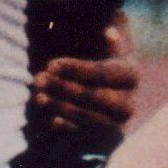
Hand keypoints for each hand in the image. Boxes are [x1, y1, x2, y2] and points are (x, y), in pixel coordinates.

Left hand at [31, 12, 139, 131]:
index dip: (75, 69)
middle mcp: (127, 101)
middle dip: (64, 88)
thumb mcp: (112, 41)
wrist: (116, 88)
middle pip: (94, 97)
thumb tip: (108, 31)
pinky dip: (65, 126)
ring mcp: (115, 122)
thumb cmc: (107, 57)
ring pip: (86, 117)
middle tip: (38, 79)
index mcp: (130, 75)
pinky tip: (49, 118)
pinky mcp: (101, 136)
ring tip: (38, 95)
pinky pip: (82, 134)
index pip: (101, 73)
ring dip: (60, 106)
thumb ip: (110, 33)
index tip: (51, 64)